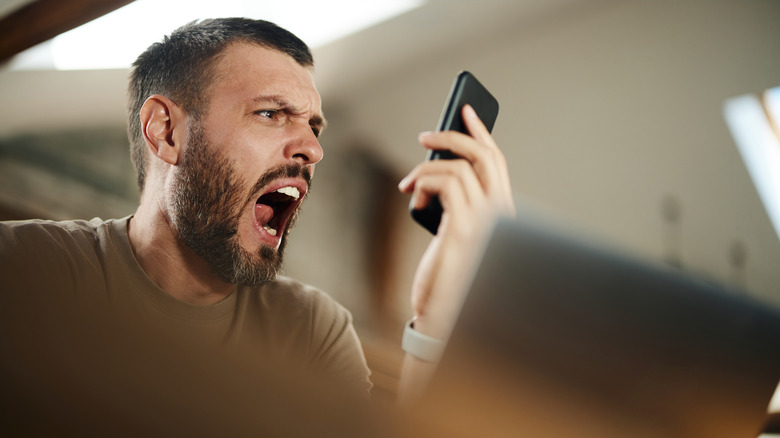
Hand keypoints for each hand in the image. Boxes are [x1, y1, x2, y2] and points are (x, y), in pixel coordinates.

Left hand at [398, 104, 514, 338]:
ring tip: (408, 184)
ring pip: (458, 167)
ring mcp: (486, 221)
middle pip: (485, 156)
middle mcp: (501, 214)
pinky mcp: (465, 228)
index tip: (465, 110)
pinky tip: (412, 198)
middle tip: (426, 133)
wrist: (443, 313)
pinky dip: (422, 183)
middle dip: (455, 135)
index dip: (482, 133)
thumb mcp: (453, 230)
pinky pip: (443, 183)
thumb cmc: (446, 275)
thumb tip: (438, 165)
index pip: (497, 162)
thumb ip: (455, 201)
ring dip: (426, 168)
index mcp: (502, 214)